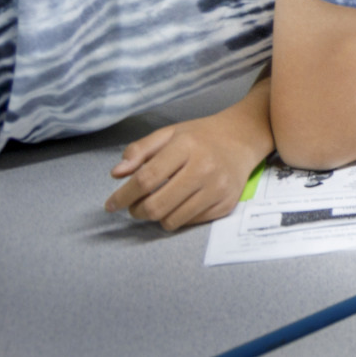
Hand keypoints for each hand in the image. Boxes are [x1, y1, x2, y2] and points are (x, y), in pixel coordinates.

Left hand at [104, 113, 270, 230]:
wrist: (244, 138)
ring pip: (171, 220)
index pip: (146, 179)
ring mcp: (218, 188)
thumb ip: (140, 151)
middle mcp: (205, 168)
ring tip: (157, 204)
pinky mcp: (226, 204)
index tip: (111, 204)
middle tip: (135, 206)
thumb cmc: (201, 136)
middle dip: (137, 211)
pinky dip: (177, 217)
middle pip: (156, 205)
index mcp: (187, 146)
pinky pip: (190, 223)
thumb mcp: (169, 133)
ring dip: (156, 217)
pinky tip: (179, 203)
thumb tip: (117, 174)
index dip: (123, 195)